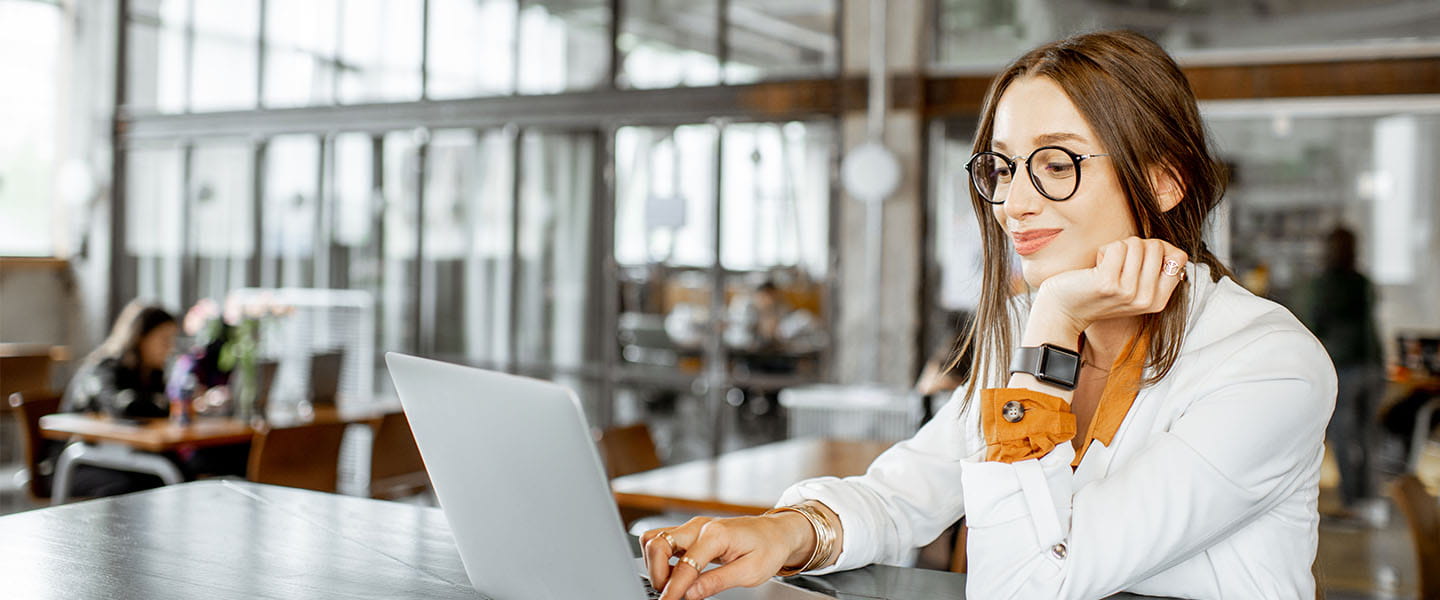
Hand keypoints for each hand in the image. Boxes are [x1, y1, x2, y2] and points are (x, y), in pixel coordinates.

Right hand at [641, 512, 812, 599]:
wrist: (777, 532)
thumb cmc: (769, 548)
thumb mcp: (750, 572)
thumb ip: (717, 582)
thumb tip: (690, 594)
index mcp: (716, 534)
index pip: (684, 565)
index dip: (673, 589)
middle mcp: (699, 526)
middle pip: (657, 544)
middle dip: (657, 573)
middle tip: (670, 594)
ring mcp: (693, 527)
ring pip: (654, 539)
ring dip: (655, 564)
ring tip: (673, 584)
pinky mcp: (691, 532)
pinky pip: (663, 541)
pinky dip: (661, 559)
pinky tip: (677, 574)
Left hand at [1030, 237, 1188, 337]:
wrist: (1063, 310)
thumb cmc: (1097, 291)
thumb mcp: (1134, 287)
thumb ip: (1155, 271)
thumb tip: (1175, 252)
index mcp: (1158, 301)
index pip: (1179, 257)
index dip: (1157, 248)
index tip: (1137, 260)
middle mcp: (1146, 300)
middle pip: (1156, 247)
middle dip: (1133, 247)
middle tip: (1116, 265)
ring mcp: (1128, 292)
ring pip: (1136, 244)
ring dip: (1117, 249)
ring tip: (1105, 267)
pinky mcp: (1109, 283)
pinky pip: (1117, 247)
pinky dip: (1104, 250)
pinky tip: (1095, 268)